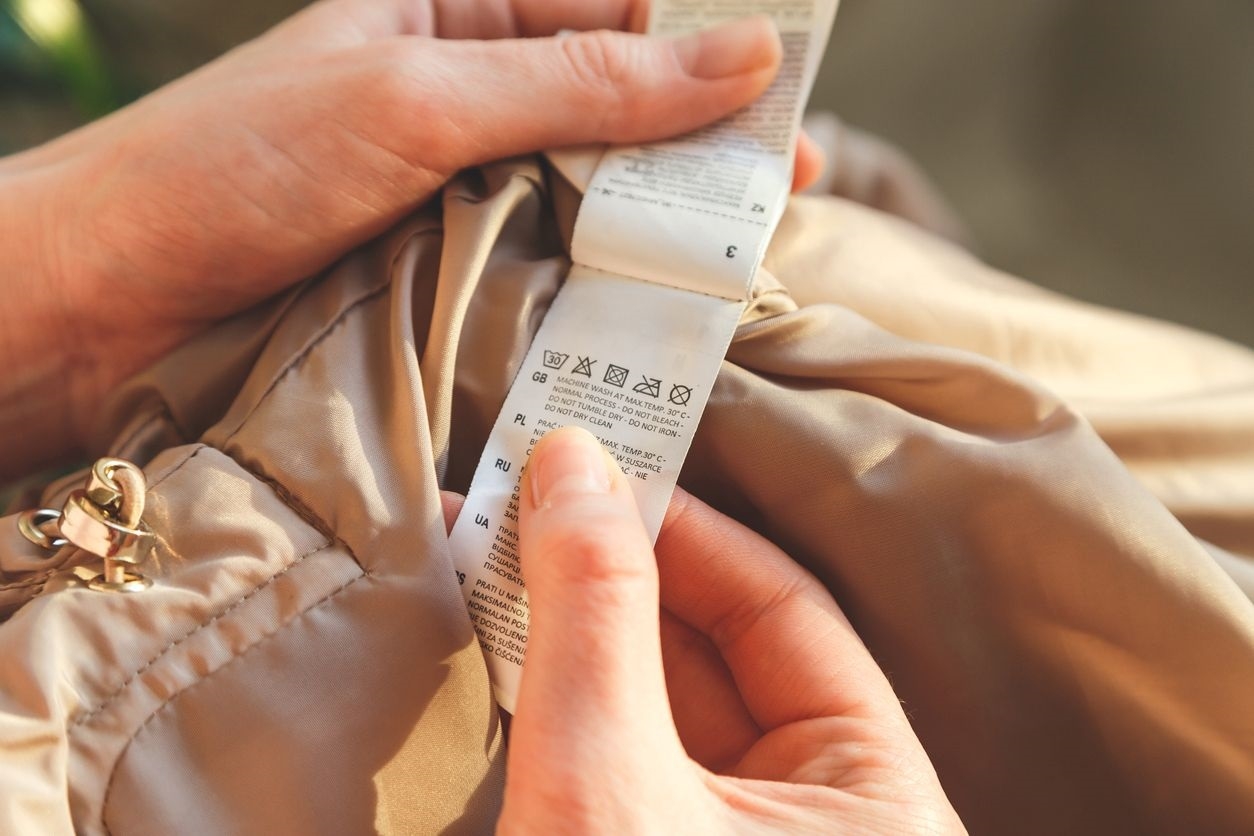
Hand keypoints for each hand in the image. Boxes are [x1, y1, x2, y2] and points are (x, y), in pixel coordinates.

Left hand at [0, 0, 822, 477]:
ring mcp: (452, 189)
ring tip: (720, 276)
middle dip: (691, 158)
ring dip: (647, 235)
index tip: (782, 118)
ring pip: (585, 196)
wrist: (107, 299)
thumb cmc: (236, 166)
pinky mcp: (440, 271)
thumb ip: (583, 81)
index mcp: (454, 9)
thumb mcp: (422, 99)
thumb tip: (739, 56)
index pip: (615, 12)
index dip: (708, 56)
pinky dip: (591, 291)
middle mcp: (462, 94)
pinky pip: (541, 267)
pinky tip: (639, 318)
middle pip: (614, 111)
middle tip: (767, 217)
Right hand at [447, 427, 963, 832]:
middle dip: (614, 575)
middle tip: (529, 504)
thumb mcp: (607, 778)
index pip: (787, 613)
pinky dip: (568, 702)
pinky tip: (504, 644)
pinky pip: (626, 757)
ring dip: (579, 633)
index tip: (596, 472)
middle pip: (718, 652)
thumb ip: (596, 615)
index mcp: (879, 801)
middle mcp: (822, 818)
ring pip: (662, 705)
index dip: (686, 530)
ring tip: (495, 559)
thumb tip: (573, 463)